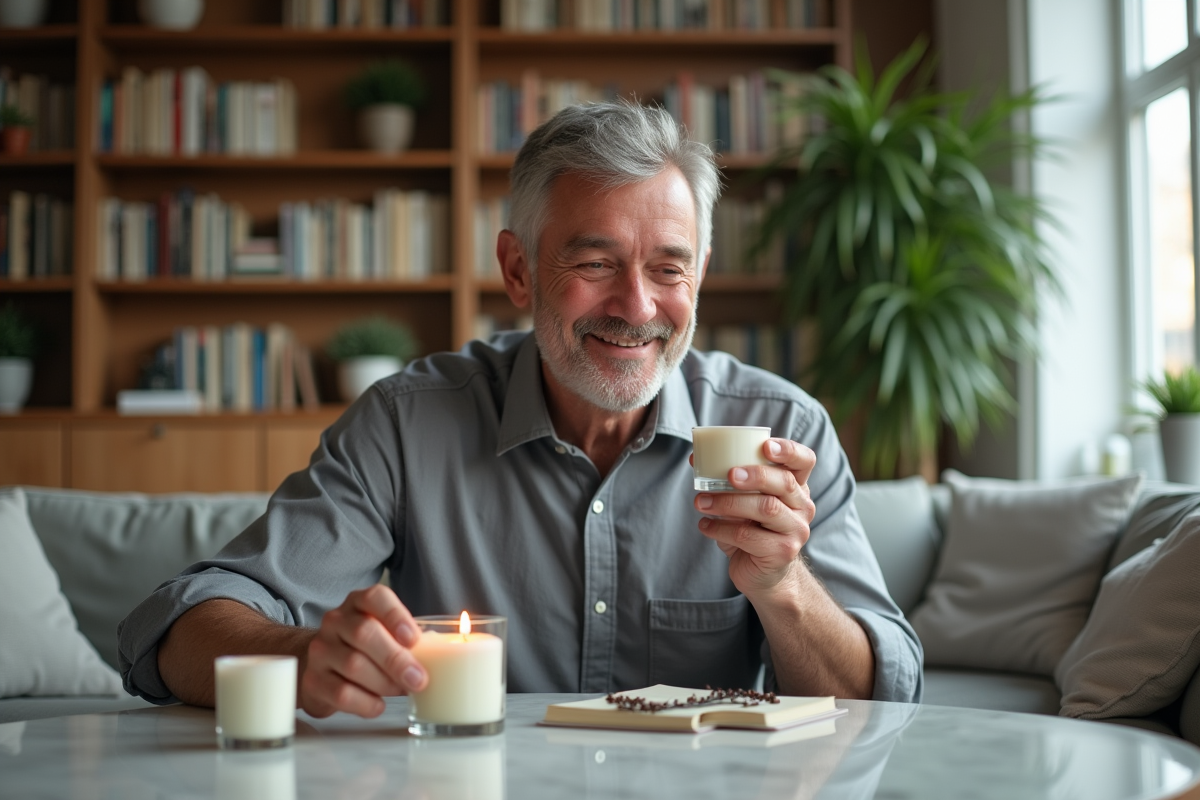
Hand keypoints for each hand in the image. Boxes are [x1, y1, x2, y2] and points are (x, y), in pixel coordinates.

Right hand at [301, 584, 427, 718]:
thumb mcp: (384, 635)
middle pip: (364, 633)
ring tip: (400, 691)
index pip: (375, 597)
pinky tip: (379, 704)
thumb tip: (438, 660)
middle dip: (396, 659)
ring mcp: (320, 650)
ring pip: (354, 665)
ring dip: (385, 683)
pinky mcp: (312, 680)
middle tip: (419, 679)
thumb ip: (406, 641)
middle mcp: (336, 621)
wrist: (321, 667)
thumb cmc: (364, 650)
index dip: (395, 616)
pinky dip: (366, 703)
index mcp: (358, 603)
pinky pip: (342, 693)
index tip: (414, 639)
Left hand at [692, 438, 817, 596]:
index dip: (789, 450)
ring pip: (766, 508)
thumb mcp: (745, 502)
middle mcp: (802, 506)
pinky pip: (748, 535)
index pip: (805, 461)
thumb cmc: (752, 530)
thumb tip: (696, 457)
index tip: (766, 446)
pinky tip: (705, 525)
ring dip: (728, 502)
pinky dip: (721, 528)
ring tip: (701, 502)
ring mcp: (796, 531)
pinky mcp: (782, 552)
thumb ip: (730, 481)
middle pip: (784, 483)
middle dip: (755, 475)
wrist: (762, 574)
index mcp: (796, 487)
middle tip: (728, 475)